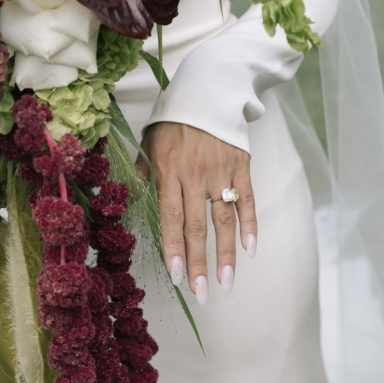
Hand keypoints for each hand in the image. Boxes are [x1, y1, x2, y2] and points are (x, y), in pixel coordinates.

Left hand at [136, 122, 256, 304]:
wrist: (208, 88)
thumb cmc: (173, 118)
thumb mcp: (148, 140)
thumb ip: (142, 172)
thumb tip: (133, 197)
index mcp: (168, 170)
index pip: (171, 217)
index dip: (174, 249)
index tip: (177, 277)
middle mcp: (195, 175)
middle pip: (197, 227)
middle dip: (198, 263)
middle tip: (200, 294)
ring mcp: (221, 171)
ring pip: (225, 220)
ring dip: (226, 254)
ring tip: (226, 284)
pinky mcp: (242, 165)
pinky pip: (248, 200)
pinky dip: (251, 225)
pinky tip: (250, 249)